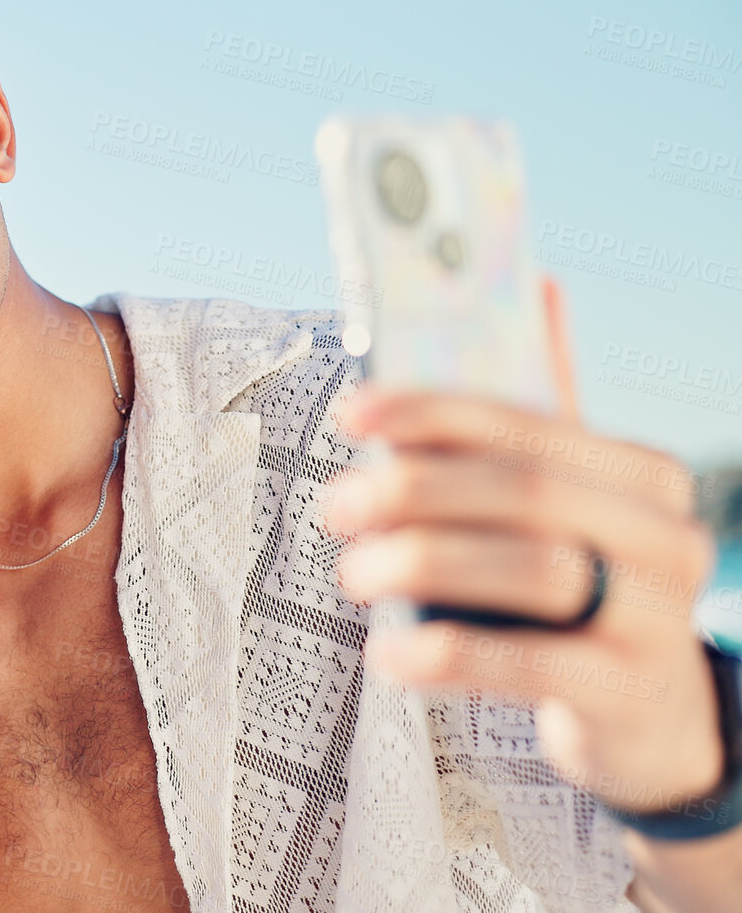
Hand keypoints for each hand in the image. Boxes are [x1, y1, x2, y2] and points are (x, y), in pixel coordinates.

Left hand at [329, 275, 722, 815]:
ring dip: (423, 563)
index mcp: (641, 474)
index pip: (527, 422)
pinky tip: (388, 654)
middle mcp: (665, 537)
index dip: (433, 410)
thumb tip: (536, 283)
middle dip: (415, 490)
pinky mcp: (628, 692)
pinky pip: (531, 664)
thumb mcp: (568, 503)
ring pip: (534, 569)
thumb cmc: (584, 585)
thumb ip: (543, 414)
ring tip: (353, 574)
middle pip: (526, 492)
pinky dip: (446, 654)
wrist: (651, 718)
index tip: (350, 413)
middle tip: (335, 507)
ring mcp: (657, 619)